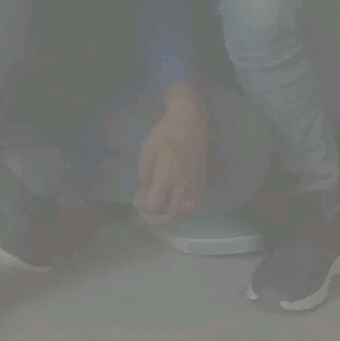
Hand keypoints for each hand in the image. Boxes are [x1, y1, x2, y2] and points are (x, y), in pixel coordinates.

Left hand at [132, 87, 209, 226]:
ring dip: (170, 218)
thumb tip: (147, 192)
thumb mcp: (147, 155)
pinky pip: (193, 206)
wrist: (190, 121)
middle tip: (146, 211)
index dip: (142, 206)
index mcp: (167, 179)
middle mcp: (183, 187)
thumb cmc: (165, 134)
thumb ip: (146, 178)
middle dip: (154, 219)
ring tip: (160, 212)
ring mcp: (195, 186)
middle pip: (169, 217)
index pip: (153, 207)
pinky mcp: (201, 183)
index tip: (138, 195)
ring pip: (184, 215)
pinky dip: (182, 212)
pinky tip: (174, 205)